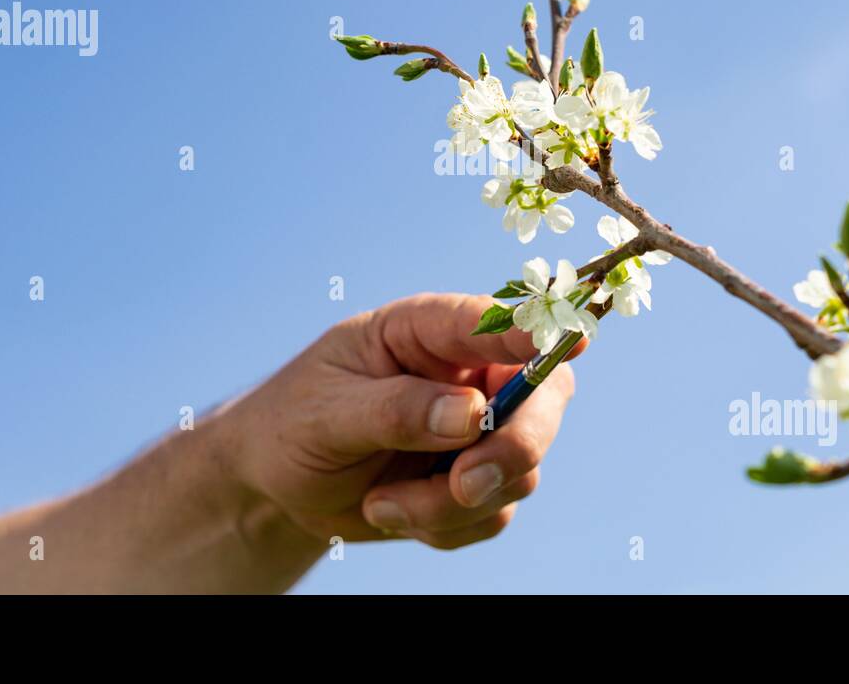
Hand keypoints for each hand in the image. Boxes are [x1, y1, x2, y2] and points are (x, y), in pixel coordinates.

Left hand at [224, 293, 582, 551]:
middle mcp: (467, 372)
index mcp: (427, 330)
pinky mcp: (476, 480)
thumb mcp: (327, 413)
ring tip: (382, 503)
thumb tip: (472, 414)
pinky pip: (495, 512)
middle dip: (513, 447)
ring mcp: (478, 428)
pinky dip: (445, 527)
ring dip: (452, 502)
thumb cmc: (292, 424)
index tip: (572, 344)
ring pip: (520, 468)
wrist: (276, 483)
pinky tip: (390, 511)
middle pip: (540, 397)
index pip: (494, 322)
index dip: (537, 332)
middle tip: (463, 485)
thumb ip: (397, 409)